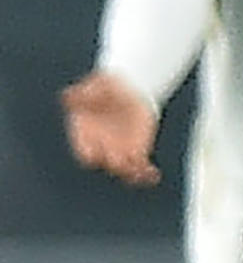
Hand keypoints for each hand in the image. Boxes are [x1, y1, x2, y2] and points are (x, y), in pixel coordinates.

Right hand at [62, 70, 161, 185]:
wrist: (126, 88)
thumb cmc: (104, 88)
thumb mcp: (92, 88)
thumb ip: (80, 95)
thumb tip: (67, 96)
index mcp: (84, 135)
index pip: (85, 153)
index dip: (91, 153)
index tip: (96, 153)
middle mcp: (101, 146)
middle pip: (106, 162)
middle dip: (114, 162)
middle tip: (121, 160)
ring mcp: (119, 150)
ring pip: (124, 168)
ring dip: (132, 172)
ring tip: (140, 171)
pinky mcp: (137, 151)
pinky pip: (140, 166)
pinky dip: (146, 173)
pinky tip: (154, 174)